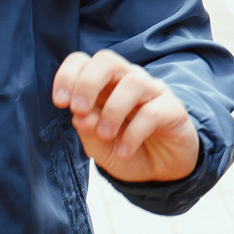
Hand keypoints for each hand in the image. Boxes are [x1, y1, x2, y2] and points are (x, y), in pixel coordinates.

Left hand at [52, 50, 200, 182]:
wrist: (160, 172)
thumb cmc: (124, 150)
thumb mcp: (98, 146)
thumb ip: (87, 130)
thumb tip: (80, 116)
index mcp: (103, 86)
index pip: (83, 62)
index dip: (67, 75)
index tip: (60, 102)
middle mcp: (127, 82)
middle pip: (107, 60)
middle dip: (87, 83)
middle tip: (78, 110)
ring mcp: (152, 93)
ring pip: (133, 82)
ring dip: (112, 111)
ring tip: (105, 135)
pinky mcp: (173, 109)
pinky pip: (152, 112)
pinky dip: (133, 135)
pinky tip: (124, 152)